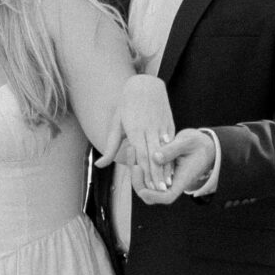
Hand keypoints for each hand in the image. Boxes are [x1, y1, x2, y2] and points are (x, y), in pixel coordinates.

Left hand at [96, 74, 174, 196]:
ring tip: (168, 183)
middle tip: (161, 191)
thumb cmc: (126, 105)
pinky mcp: (169, 123)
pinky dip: (172, 155)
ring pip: (164, 150)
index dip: (146, 171)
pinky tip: (174, 166)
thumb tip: (99, 165)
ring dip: (166, 167)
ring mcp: (161, 126)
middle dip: (158, 174)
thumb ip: (110, 147)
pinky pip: (171, 142)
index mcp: (135, 130)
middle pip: (154, 155)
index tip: (149, 185)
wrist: (145, 84)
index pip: (142, 154)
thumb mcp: (116, 124)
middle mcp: (149, 129)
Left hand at [135, 128, 216, 204]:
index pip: (167, 196)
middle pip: (153, 195)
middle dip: (139, 183)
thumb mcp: (187, 142)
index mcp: (183, 179)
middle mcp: (173, 183)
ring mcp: (167, 180)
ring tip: (131, 151)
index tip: (143, 187)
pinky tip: (134, 150)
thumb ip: (172, 149)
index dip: (153, 195)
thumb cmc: (198, 143)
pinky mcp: (162, 173)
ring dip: (136, 173)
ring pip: (147, 185)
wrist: (204, 145)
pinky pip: (147, 175)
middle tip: (135, 164)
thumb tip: (155, 157)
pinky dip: (139, 165)